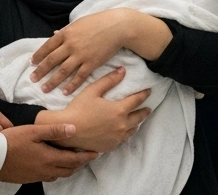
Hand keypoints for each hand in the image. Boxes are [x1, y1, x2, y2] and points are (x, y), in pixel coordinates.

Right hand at [0, 123, 97, 183]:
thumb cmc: (11, 141)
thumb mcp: (33, 131)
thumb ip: (54, 130)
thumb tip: (74, 128)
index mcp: (49, 158)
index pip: (74, 160)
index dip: (86, 156)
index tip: (96, 153)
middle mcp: (46, 170)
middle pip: (69, 170)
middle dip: (80, 163)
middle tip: (86, 156)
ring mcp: (37, 176)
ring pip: (59, 175)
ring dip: (68, 168)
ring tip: (72, 159)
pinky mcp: (29, 178)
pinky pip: (47, 177)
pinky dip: (56, 171)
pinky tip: (52, 164)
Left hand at [31, 9, 151, 93]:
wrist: (117, 27)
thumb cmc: (98, 22)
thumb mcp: (78, 23)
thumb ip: (65, 30)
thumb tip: (54, 34)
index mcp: (66, 33)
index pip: (47, 46)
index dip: (38, 56)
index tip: (32, 63)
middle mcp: (70, 45)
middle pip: (51, 61)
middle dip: (41, 71)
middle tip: (33, 79)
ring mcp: (81, 55)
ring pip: (63, 71)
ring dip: (52, 81)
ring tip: (44, 89)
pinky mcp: (91, 63)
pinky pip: (79, 77)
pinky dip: (71, 85)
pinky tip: (64, 92)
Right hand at [35, 67, 150, 153]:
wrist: (68, 130)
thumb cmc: (79, 108)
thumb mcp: (93, 90)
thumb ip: (109, 80)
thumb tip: (123, 71)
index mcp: (119, 110)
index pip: (136, 101)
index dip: (143, 95)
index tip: (148, 91)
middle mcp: (121, 126)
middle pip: (139, 117)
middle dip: (144, 112)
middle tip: (148, 109)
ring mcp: (116, 138)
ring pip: (132, 130)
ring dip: (136, 124)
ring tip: (137, 120)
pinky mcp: (110, 146)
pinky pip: (122, 140)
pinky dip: (125, 134)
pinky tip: (123, 131)